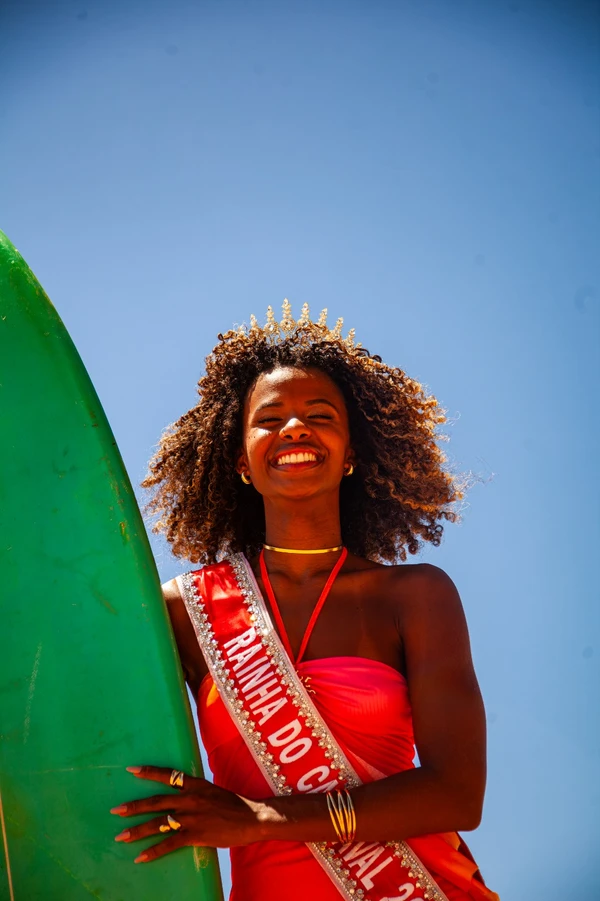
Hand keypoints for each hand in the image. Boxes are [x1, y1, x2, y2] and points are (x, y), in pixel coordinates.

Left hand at [111, 765, 261, 861]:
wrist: (251, 818)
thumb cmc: (233, 804)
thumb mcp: (213, 790)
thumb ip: (195, 793)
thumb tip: (180, 797)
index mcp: (195, 784)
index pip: (168, 775)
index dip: (149, 772)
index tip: (131, 770)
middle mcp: (190, 798)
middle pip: (156, 802)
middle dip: (134, 807)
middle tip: (116, 810)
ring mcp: (192, 817)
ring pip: (158, 824)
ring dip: (137, 831)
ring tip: (121, 836)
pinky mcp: (195, 834)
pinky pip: (169, 844)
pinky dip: (154, 851)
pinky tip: (141, 857)